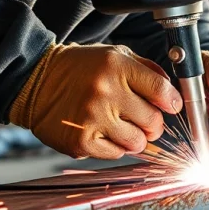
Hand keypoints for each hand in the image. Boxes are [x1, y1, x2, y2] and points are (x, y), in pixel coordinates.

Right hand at [11, 44, 181, 159]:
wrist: (35, 81)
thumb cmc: (80, 69)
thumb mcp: (115, 55)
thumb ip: (147, 70)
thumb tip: (173, 93)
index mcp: (117, 67)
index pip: (162, 91)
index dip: (173, 102)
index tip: (172, 106)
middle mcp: (105, 92)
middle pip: (154, 122)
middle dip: (154, 124)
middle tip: (143, 120)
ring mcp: (92, 118)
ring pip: (138, 143)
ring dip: (136, 138)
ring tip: (122, 127)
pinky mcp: (80, 141)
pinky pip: (116, 154)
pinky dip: (115, 147)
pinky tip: (104, 134)